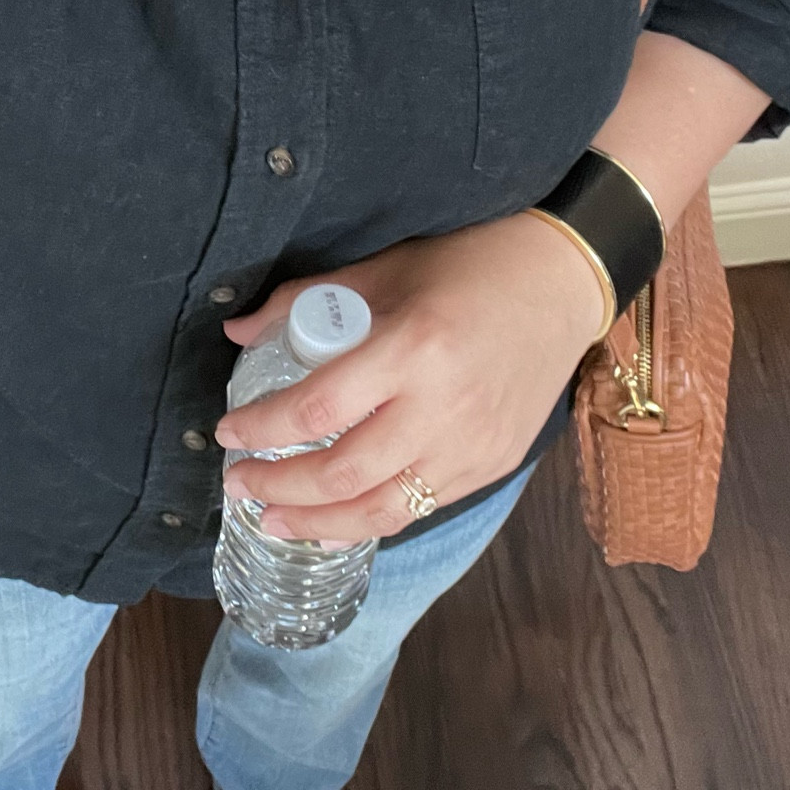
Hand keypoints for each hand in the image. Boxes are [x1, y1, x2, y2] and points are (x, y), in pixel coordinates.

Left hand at [215, 212, 608, 541]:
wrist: (561, 283)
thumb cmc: (470, 266)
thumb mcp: (384, 269)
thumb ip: (306, 299)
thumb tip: (237, 329)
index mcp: (412, 348)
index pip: (318, 408)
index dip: (263, 429)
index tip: (228, 433)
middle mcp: (443, 407)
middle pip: (343, 473)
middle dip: (280, 487)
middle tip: (239, 485)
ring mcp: (472, 446)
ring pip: (381, 510)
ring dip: (318, 524)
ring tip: (273, 520)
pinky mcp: (491, 466)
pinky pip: (418, 509)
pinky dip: (369, 520)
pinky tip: (335, 518)